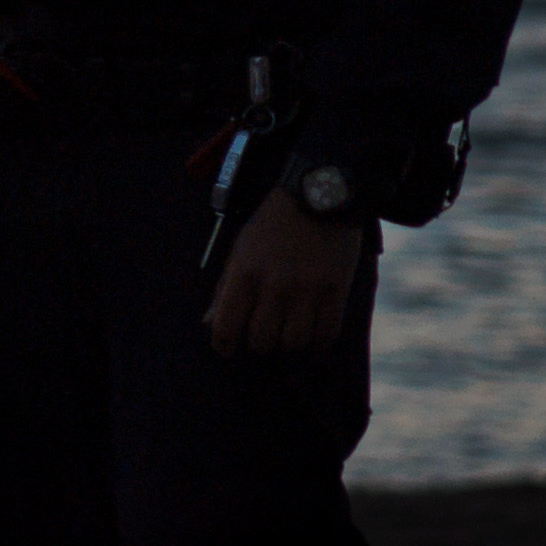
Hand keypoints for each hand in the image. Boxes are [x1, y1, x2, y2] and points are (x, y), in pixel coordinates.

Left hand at [205, 188, 375, 358]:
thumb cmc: (273, 225)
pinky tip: (313, 332)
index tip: (228, 349)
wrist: (318, 195)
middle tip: (264, 333)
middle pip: (262, 342)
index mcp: (244, 274)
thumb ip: (225, 288)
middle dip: (259, 343)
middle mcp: (274, 286)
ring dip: (289, 343)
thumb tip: (209, 324)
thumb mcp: (240, 249)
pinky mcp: (336, 290)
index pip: (226, 327)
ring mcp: (307, 289)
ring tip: (289, 331)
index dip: (224, 345)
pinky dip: (318, 341)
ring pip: (294, 343)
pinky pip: (326, 334)